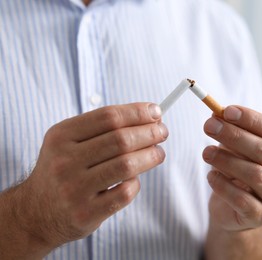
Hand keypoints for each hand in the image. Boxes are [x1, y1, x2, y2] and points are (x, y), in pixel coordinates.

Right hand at [6, 103, 167, 253]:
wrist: (36, 212)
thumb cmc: (63, 169)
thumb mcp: (68, 141)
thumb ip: (102, 128)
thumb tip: (149, 116)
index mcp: (61, 136)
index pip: (108, 117)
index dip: (137, 112)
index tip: (156, 112)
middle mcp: (64, 161)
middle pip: (120, 139)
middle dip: (149, 133)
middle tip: (163, 132)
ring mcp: (74, 189)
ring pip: (126, 165)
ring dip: (150, 156)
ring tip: (158, 153)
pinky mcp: (86, 213)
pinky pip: (124, 193)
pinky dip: (136, 183)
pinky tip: (135, 178)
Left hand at [203, 105, 261, 231]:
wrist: (233, 208)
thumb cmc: (238, 169)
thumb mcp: (236, 147)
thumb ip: (232, 130)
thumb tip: (217, 115)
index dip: (250, 119)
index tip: (226, 111)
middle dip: (234, 135)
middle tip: (209, 126)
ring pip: (255, 174)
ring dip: (226, 160)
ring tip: (206, 152)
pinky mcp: (261, 215)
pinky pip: (241, 199)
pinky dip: (223, 185)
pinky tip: (211, 176)